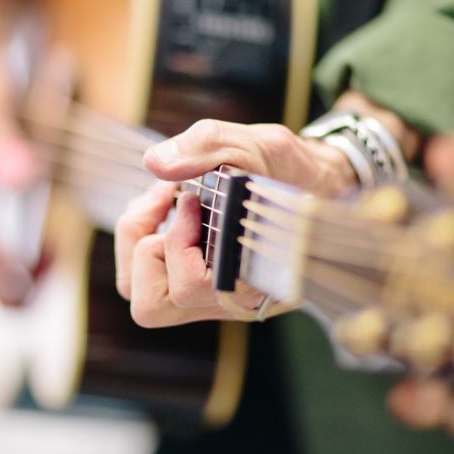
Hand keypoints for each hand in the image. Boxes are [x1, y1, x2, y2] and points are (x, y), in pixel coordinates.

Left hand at [115, 92, 416, 327]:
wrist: (314, 187)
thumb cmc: (290, 170)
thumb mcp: (260, 145)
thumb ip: (207, 147)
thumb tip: (154, 162)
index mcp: (254, 285)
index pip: (191, 288)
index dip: (179, 240)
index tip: (192, 196)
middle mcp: (229, 304)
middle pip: (151, 308)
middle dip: (147, 248)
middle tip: (168, 201)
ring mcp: (210, 301)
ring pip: (145, 301)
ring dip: (139, 243)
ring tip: (163, 200)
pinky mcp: (195, 288)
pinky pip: (149, 281)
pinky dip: (144, 239)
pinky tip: (169, 205)